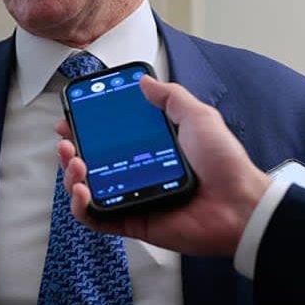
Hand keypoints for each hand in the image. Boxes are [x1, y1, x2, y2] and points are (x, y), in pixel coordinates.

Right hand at [58, 75, 271, 256]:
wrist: (239, 204)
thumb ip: (171, 97)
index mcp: (149, 149)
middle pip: (91, 163)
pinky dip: (82, 207)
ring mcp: (133, 198)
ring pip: (87, 190)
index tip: (73, 117)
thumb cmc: (224, 163)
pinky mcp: (133, 222)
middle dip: (71, 150)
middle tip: (66, 140)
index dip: (87, 128)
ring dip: (72, 175)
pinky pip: (98, 219)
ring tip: (75, 162)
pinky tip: (82, 191)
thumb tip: (145, 81)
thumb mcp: (198, 116)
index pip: (108, 138)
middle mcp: (137, 173)